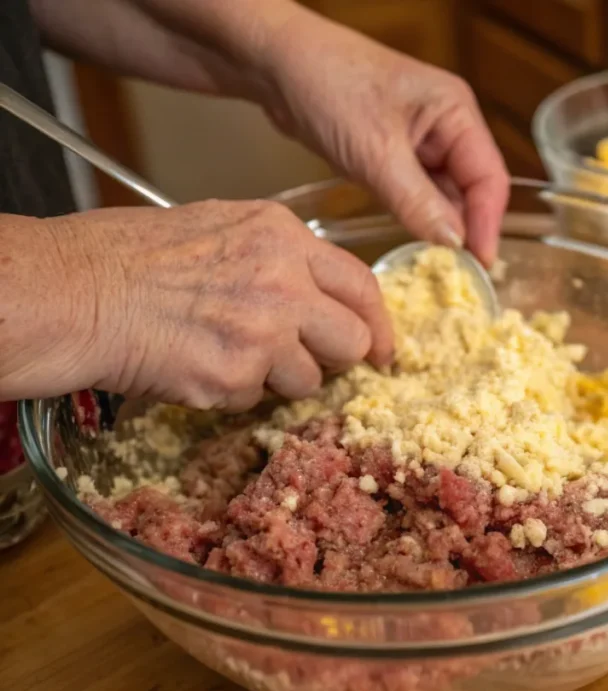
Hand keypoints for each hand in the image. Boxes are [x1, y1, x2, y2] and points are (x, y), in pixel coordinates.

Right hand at [0, 201, 392, 409]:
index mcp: (283, 236)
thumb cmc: (130, 257)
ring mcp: (264, 332)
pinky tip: (198, 364)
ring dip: (278, 378)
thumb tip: (317, 292)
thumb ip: (278, 256)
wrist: (75, 293)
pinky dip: (234, 392)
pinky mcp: (236, 376)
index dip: (379, 323)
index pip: (362, 284)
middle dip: (334, 357)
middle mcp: (284, 281)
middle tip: (308, 360)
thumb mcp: (219, 227)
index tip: (383, 347)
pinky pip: (257, 399)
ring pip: (309, 380)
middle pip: (353, 340)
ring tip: (227, 352)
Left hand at [257, 15, 509, 264]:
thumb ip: (418, 202)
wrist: (274, 65)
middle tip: (457, 276)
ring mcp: (419, 141)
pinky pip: (415, 193)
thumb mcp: (376, 152)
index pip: (488, 178)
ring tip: (435, 267)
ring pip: (442, 195)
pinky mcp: (393, 154)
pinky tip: (411, 242)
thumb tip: (454, 243)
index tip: (480, 265)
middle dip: (464, 231)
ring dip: (438, 227)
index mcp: (455, 112)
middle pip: (470, 189)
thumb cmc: (326, 85)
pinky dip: (414, 217)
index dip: (487, 225)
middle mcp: (445, 126)